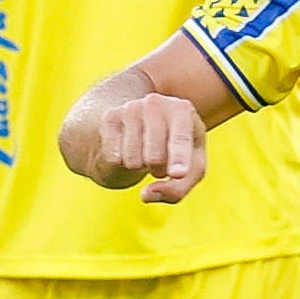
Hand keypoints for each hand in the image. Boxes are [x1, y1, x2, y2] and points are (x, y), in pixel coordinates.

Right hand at [90, 89, 209, 201]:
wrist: (143, 127)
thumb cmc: (176, 152)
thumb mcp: (189, 171)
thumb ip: (176, 190)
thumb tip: (146, 195)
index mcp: (183, 110)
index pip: (181, 139)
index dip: (180, 158)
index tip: (178, 174)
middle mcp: (156, 103)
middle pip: (155, 157)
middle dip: (158, 170)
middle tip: (160, 163)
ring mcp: (131, 107)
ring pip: (132, 159)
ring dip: (139, 167)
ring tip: (145, 154)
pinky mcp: (110, 117)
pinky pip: (113, 157)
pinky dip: (121, 163)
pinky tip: (128, 149)